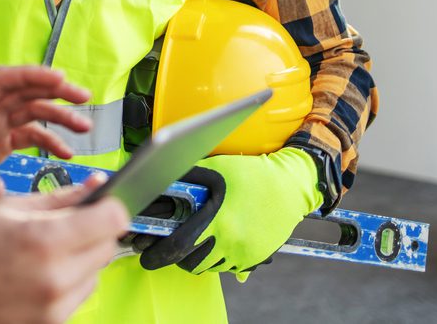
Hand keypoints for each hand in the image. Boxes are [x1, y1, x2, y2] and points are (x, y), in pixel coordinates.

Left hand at [0, 65, 93, 209]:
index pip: (0, 80)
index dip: (30, 75)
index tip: (58, 77)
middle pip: (23, 91)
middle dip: (54, 90)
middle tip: (83, 97)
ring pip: (30, 111)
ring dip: (58, 115)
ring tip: (84, 127)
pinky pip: (28, 136)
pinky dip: (49, 141)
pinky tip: (66, 152)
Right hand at [0, 177, 129, 323]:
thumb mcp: (11, 208)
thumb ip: (59, 197)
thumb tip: (94, 185)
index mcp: (45, 241)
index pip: (111, 220)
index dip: (110, 206)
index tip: (104, 203)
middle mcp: (56, 278)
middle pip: (107, 247)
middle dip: (95, 230)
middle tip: (70, 224)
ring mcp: (55, 307)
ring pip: (96, 273)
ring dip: (83, 258)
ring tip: (47, 252)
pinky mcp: (52, 323)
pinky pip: (78, 296)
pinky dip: (69, 281)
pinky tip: (42, 272)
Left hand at [136, 147, 320, 276]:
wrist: (290, 187)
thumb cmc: (253, 175)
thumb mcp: (216, 169)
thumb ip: (186, 175)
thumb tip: (158, 179)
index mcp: (219, 220)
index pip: (179, 246)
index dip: (158, 252)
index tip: (146, 253)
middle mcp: (232, 241)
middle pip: (190, 262)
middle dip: (173, 257)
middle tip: (165, 247)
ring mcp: (244, 253)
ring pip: (207, 267)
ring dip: (193, 259)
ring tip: (188, 242)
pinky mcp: (254, 259)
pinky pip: (226, 267)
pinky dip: (213, 259)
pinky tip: (211, 242)